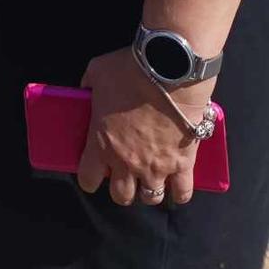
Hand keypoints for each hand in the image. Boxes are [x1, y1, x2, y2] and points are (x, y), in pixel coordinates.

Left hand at [78, 47, 209, 206]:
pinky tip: (176, 186)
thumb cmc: (129, 70)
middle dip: (122, 189)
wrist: (169, 70)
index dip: (89, 178)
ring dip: (149, 190)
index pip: (88, 179)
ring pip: (151, 197)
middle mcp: (127, 162)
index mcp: (101, 143)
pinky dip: (180, 192)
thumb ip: (87, 85)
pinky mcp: (183, 164)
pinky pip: (183, 192)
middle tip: (125, 175)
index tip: (94, 173)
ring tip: (151, 179)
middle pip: (122, 196)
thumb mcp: (97, 72)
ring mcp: (157, 167)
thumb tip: (85, 90)